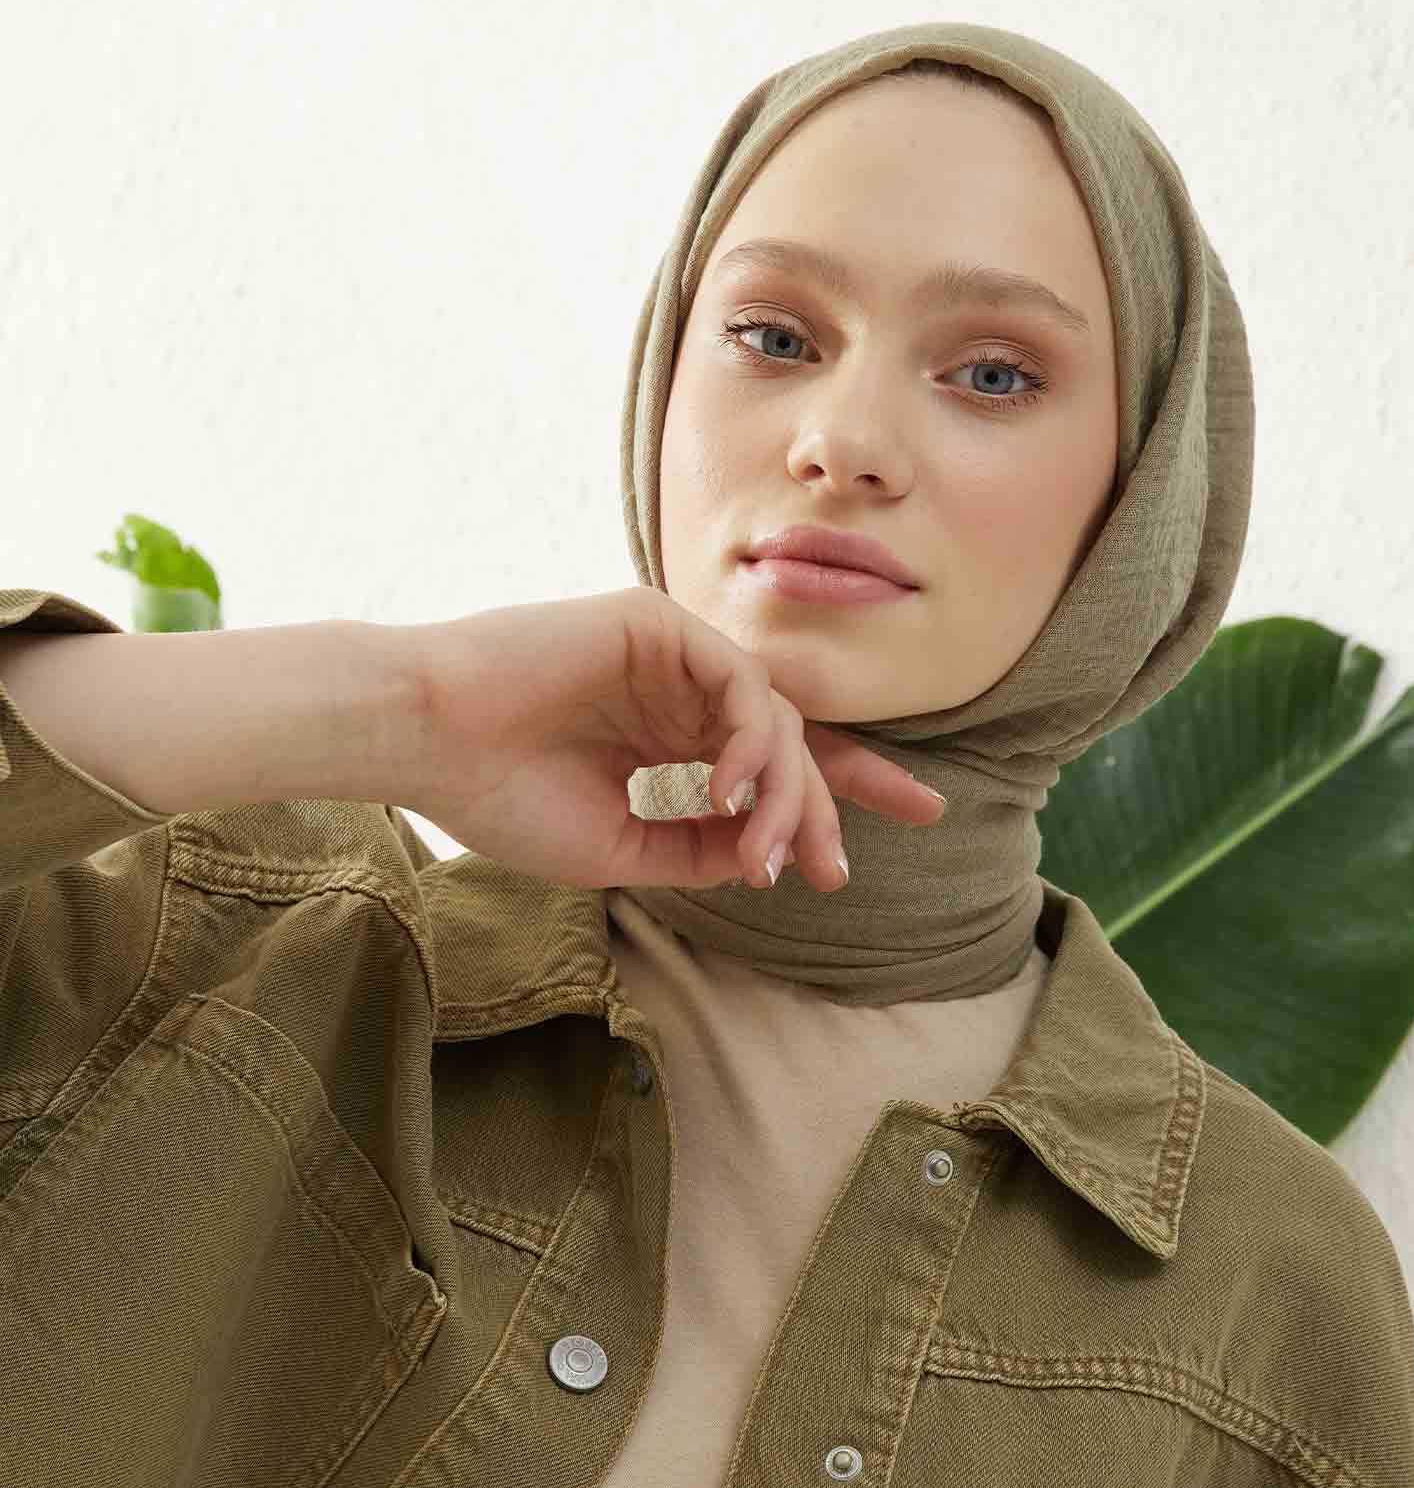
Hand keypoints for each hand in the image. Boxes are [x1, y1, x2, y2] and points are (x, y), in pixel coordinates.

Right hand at [404, 588, 945, 892]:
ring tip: (769, 857)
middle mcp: (678, 686)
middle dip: (838, 798)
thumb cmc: (500, 796)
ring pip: (773, 719)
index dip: (839, 789)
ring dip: (785, 794)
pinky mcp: (658, 621)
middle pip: (793, 736)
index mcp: (667, 732)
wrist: (423, 742)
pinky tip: (731, 793)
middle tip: (843, 867)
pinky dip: (750, 742)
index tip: (915, 819)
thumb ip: (696, 847)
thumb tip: (769, 857)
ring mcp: (671, 650)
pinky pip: (739, 683)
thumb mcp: (619, 847)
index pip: (772, 758)